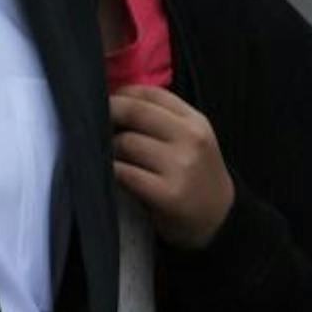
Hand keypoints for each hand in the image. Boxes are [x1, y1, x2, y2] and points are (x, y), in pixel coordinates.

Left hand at [110, 84, 235, 249]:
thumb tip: (113, 98)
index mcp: (195, 121)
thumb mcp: (190, 138)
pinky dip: (112, 171)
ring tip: (107, 154)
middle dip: (109, 113)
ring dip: (109, 147)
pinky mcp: (167, 194)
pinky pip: (125, 172)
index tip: (106, 101)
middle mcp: (190, 139)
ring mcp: (180, 166)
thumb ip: (161, 117)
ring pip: (126, 142)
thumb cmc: (195, 174)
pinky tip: (110, 173)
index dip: (121, 93)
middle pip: (135, 112)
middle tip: (93, 122)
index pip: (150, 93)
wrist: (219, 218)